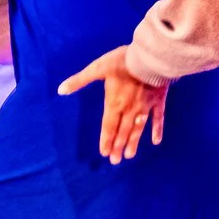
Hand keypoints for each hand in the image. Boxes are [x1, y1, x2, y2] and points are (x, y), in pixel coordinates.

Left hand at [58, 46, 167, 162]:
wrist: (150, 58)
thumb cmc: (123, 62)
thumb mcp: (98, 68)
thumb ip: (80, 80)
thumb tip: (60, 90)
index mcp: (114, 103)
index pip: (108, 126)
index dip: (106, 140)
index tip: (104, 153)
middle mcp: (129, 109)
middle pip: (122, 131)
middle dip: (117, 146)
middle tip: (115, 160)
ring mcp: (145, 107)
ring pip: (138, 129)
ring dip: (133, 142)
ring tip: (130, 155)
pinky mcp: (158, 101)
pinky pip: (158, 118)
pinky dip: (157, 130)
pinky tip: (156, 141)